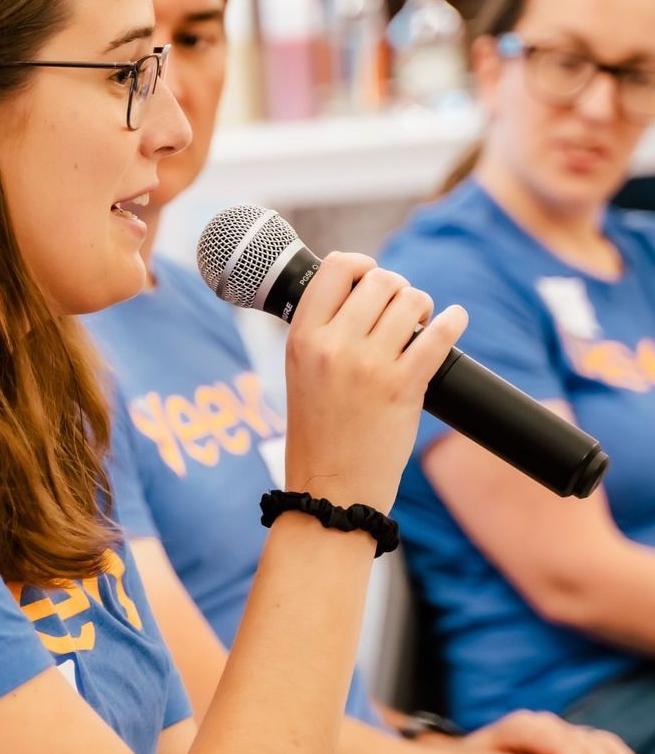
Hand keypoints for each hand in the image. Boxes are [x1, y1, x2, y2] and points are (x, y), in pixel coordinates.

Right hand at [283, 252, 468, 514]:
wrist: (330, 489)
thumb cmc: (318, 433)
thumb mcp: (300, 373)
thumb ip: (323, 332)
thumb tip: (362, 290)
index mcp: (302, 338)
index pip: (334, 268)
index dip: (359, 264)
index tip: (370, 274)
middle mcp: (332, 346)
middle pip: (380, 280)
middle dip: (398, 289)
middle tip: (402, 310)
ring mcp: (368, 366)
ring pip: (411, 302)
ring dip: (423, 307)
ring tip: (421, 324)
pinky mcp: (403, 387)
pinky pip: (438, 335)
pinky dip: (452, 322)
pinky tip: (454, 321)